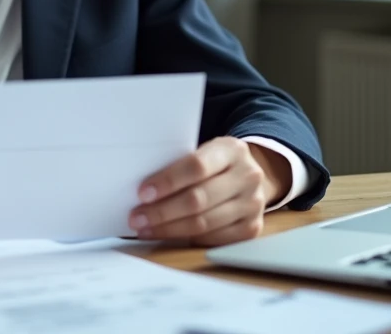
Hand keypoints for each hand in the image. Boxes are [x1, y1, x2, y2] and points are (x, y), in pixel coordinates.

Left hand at [128, 137, 289, 246]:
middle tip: (137, 217)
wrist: (249, 176)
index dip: (168, 181)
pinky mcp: (252, 228)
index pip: (196, 166)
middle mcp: (248, 177)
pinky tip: (167, 235)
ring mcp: (253, 204)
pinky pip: (213, 239)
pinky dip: (186, 239)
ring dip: (169, 228)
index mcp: (232, 150)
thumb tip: (143, 189)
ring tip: (145, 228)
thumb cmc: (215, 164)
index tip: (143, 193)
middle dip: (162, 211)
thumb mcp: (205, 151)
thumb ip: (181, 165)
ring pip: (204, 223)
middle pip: (199, 199)